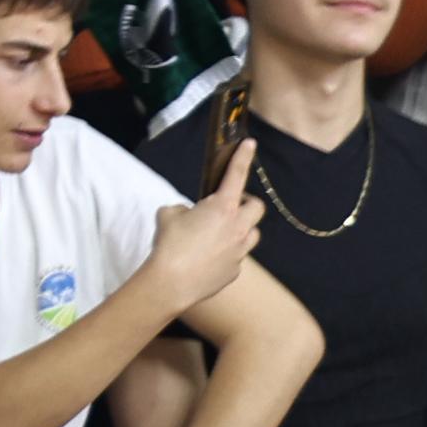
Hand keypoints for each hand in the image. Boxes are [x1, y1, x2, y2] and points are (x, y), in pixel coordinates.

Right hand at [147, 137, 268, 310]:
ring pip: (252, 234)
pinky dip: (228, 252)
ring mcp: (240, 251)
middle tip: (228, 205)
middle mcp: (237, 228)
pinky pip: (238, 256)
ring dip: (241, 229)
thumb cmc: (169, 243)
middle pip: (257, 208)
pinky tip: (208, 258)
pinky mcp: (235, 271)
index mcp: (221, 208)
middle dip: (246, 203)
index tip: (250, 143)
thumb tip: (190, 215)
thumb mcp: (168, 214)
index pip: (236, 175)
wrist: (171, 282)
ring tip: (220, 233)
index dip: (243, 157)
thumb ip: (184, 209)